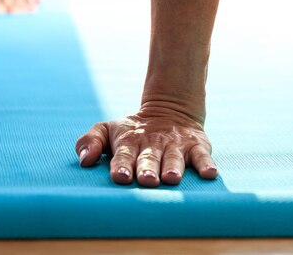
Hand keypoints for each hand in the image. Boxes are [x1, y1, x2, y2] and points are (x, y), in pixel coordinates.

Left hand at [75, 108, 216, 186]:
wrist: (169, 111)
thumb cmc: (132, 132)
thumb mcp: (107, 130)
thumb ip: (90, 141)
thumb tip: (83, 160)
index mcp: (129, 141)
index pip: (123, 154)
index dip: (122, 165)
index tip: (120, 177)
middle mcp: (152, 143)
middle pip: (148, 158)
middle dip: (147, 169)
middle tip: (146, 181)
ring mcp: (175, 144)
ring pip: (173, 157)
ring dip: (173, 167)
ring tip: (171, 178)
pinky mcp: (196, 146)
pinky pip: (202, 155)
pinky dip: (206, 164)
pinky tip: (209, 173)